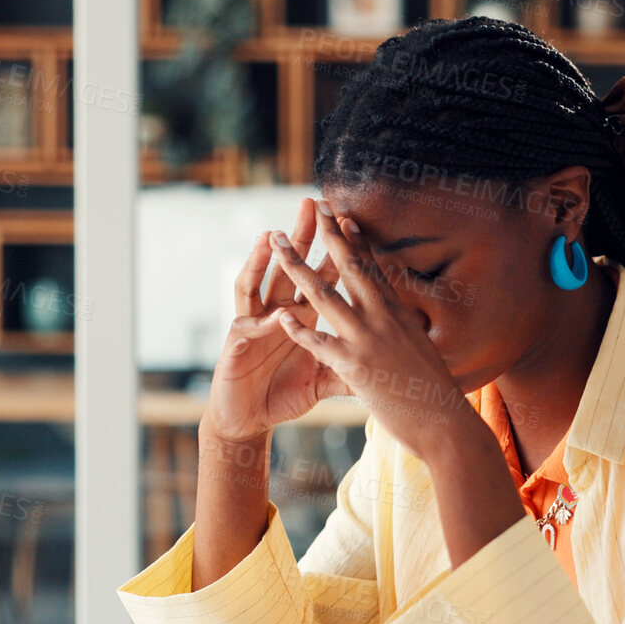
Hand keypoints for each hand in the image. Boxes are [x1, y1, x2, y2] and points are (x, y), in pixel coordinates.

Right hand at [202, 197, 348, 444]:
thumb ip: (350, 367)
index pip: (323, 277)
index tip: (353, 223)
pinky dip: (260, 320)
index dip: (336, 252)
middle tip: (313, 204)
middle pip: (292, 268)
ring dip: (263, 261)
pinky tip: (270, 311)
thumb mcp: (323, 380)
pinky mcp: (236, 346)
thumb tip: (388, 364)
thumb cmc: (283, 394)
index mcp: (301, 316)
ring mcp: (254, 326)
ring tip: (271, 236)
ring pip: (257, 286)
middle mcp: (276, 312)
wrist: (247, 419)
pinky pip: (248, 328)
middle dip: (303, 237)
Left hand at [267, 200, 483, 460]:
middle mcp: (385, 319)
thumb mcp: (423, 353)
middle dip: (329, 235)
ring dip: (298, 266)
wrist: (448, 425)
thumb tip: (407, 326)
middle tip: (313, 208)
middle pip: (350, 267)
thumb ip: (407, 335)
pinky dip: (299, 328)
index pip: (374, 268)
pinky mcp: (356, 366)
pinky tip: (281, 316)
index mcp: (400, 314)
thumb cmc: (438, 396)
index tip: (343, 215)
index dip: (356, 240)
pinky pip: (321, 342)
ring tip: (278, 243)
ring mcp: (369, 340)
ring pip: (325, 295)